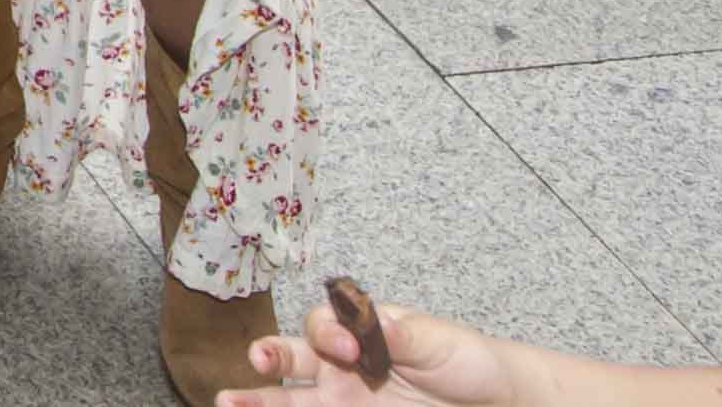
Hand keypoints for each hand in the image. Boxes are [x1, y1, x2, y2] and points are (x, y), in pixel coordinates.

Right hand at [213, 291, 520, 406]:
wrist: (493, 403)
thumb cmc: (465, 360)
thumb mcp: (440, 341)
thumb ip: (405, 334)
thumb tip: (376, 322)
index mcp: (357, 333)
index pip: (322, 325)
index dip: (326, 333)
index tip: (349, 349)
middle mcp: (340, 366)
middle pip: (291, 357)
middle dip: (269, 355)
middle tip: (259, 360)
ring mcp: (343, 401)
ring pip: (289, 399)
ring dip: (258, 399)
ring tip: (227, 402)